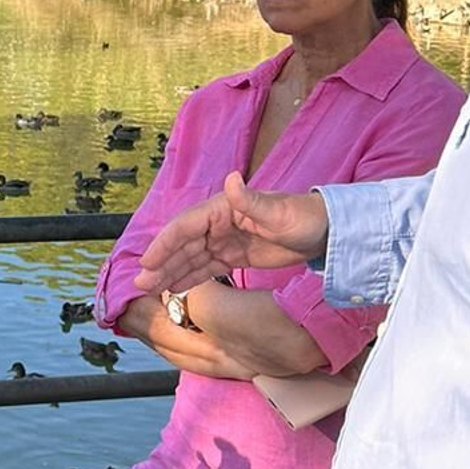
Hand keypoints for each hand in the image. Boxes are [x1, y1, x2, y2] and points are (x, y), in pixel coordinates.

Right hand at [133, 172, 328, 294]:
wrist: (327, 231)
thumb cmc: (305, 217)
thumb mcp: (279, 211)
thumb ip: (251, 199)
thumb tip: (231, 178)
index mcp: (223, 208)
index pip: (185, 227)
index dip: (164, 244)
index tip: (147, 262)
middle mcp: (218, 223)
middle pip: (182, 245)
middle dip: (161, 264)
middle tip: (142, 284)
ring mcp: (225, 240)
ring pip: (190, 258)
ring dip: (170, 272)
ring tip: (150, 290)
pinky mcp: (234, 255)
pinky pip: (205, 267)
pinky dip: (188, 277)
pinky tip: (174, 289)